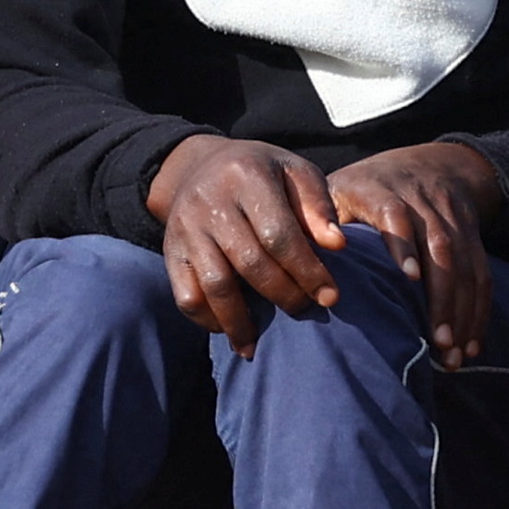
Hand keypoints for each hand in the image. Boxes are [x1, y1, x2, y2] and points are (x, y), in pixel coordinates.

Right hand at [151, 135, 349, 349]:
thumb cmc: (263, 174)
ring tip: (263, 341)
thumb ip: (317, 206)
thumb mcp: (294, 172)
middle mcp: (210, 201)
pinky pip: (186, 296)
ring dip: (242, 320)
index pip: (279, 233)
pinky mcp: (171, 252)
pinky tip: (232, 331)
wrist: (200, 167)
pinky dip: (209, 321)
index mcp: (247, 176)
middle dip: (283, 294)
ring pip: (215, 285)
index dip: (307, 270)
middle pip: (250, 262)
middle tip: (304, 309)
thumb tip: (337, 245)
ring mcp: (186, 228)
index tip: (330, 297)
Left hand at [321, 139, 505, 365]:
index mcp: (380, 189)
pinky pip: (481, 273)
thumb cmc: (366, 190)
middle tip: (437, 343)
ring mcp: (451, 217)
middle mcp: (422, 200)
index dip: (403, 244)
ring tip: (454, 356)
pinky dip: (478, 310)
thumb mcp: (338, 193)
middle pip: (439, 246)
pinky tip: (471, 344)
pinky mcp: (472, 233)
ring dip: (462, 312)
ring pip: (465, 264)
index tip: (408, 278)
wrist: (429, 164)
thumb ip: (322, 226)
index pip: (395, 214)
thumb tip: (303, 271)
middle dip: (441, 298)